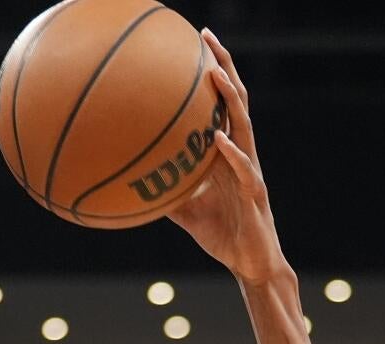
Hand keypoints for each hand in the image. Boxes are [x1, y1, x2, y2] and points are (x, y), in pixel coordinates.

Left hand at [167, 30, 286, 285]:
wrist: (251, 264)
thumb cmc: (221, 234)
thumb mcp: (184, 211)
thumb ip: (163, 193)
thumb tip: (128, 187)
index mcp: (226, 154)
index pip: (221, 104)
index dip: (212, 72)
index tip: (195, 42)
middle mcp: (241, 154)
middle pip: (236, 101)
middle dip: (223, 66)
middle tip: (206, 38)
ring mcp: (250, 172)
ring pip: (244, 126)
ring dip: (230, 99)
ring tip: (215, 74)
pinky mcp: (255, 195)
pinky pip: (245, 170)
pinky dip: (232, 154)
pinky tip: (219, 140)